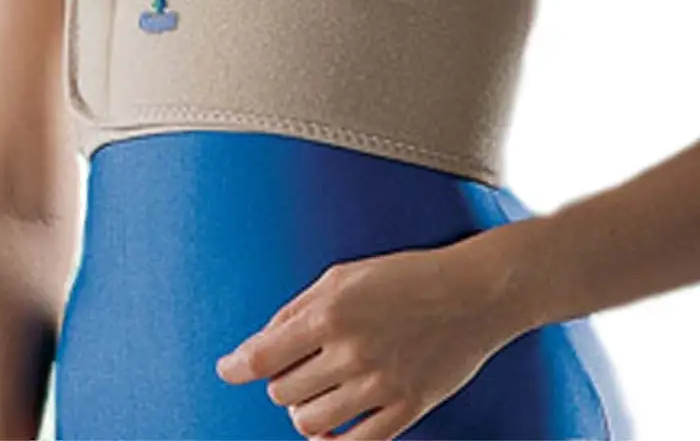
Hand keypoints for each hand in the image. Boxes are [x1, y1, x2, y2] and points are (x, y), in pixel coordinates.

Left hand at [215, 226, 533, 439]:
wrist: (472, 292)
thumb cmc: (406, 275)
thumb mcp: (344, 275)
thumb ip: (298, 307)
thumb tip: (262, 341)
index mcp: (332, 312)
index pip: (264, 355)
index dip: (236, 366)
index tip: (226, 370)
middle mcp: (352, 352)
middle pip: (282, 392)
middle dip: (281, 378)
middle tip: (297, 363)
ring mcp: (380, 385)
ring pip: (308, 423)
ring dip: (303, 408)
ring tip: (317, 388)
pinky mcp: (406, 409)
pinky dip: (332, 440)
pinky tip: (331, 426)